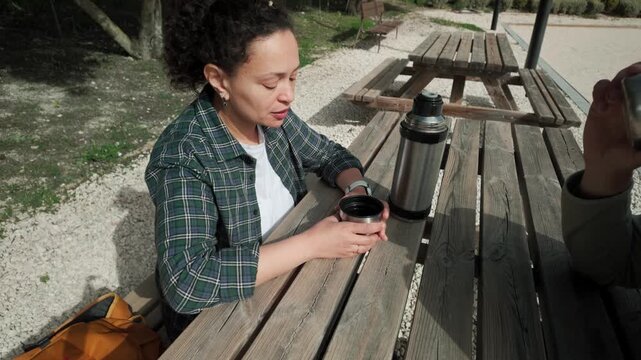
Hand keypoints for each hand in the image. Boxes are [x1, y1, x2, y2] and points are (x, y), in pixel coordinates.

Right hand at [303, 215, 386, 257]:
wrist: (310, 245)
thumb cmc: (318, 231)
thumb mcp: (331, 219)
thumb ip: (341, 216)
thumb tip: (345, 213)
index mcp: (346, 229)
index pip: (367, 228)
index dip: (377, 227)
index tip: (382, 224)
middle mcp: (349, 239)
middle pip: (369, 240)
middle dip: (376, 236)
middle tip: (379, 232)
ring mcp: (348, 249)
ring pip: (365, 248)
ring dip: (371, 244)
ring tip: (373, 239)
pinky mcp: (345, 255)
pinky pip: (358, 252)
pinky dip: (363, 248)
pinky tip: (363, 245)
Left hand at [339, 191, 389, 240]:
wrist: (352, 198)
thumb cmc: (353, 197)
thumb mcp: (350, 196)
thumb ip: (346, 199)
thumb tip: (338, 207)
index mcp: (372, 202)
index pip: (382, 205)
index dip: (385, 210)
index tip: (384, 216)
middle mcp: (374, 210)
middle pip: (382, 218)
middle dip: (382, 226)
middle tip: (382, 232)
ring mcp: (373, 217)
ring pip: (380, 225)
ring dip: (381, 232)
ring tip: (382, 237)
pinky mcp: (370, 224)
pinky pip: (376, 230)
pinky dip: (377, 234)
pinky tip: (380, 239)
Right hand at [580, 62, 640, 197]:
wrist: (603, 165)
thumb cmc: (625, 160)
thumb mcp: (637, 156)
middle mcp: (630, 102)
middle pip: (631, 77)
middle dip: (632, 71)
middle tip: (632, 73)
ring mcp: (614, 103)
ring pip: (615, 81)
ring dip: (614, 83)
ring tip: (611, 98)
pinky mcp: (598, 106)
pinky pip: (599, 91)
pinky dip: (599, 93)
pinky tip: (601, 107)